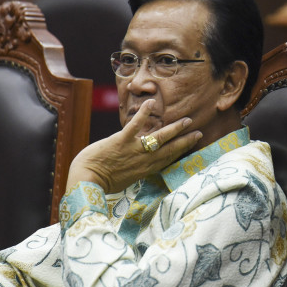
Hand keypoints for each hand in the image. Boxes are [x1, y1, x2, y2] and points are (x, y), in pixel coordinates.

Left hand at [66, 100, 202, 193]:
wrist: (87, 180)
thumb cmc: (103, 182)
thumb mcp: (126, 179)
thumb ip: (136, 169)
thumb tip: (142, 164)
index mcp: (145, 170)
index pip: (168, 159)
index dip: (182, 151)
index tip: (193, 144)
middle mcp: (144, 161)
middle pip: (170, 150)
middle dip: (185, 141)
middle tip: (198, 132)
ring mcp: (134, 150)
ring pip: (160, 138)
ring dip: (174, 129)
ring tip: (186, 120)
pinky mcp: (122, 140)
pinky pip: (136, 125)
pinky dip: (144, 114)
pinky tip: (152, 104)